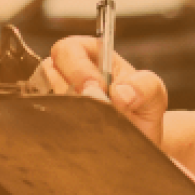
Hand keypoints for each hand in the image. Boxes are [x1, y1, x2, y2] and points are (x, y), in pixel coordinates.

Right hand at [38, 35, 168, 145]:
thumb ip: (146, 86)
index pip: (68, 49)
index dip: (78, 69)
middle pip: (46, 72)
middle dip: (68, 92)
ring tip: (88, 126)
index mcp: (89, 54)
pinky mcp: (47, 123)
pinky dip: (56, 131)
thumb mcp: (154, 96)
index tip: (96, 90)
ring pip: (40, 98)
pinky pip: (39, 124)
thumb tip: (121, 93)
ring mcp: (53, 97)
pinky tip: (76, 138)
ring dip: (62, 113)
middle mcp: (65, 73)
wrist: (136, 146)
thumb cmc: (141, 112)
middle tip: (91, 112)